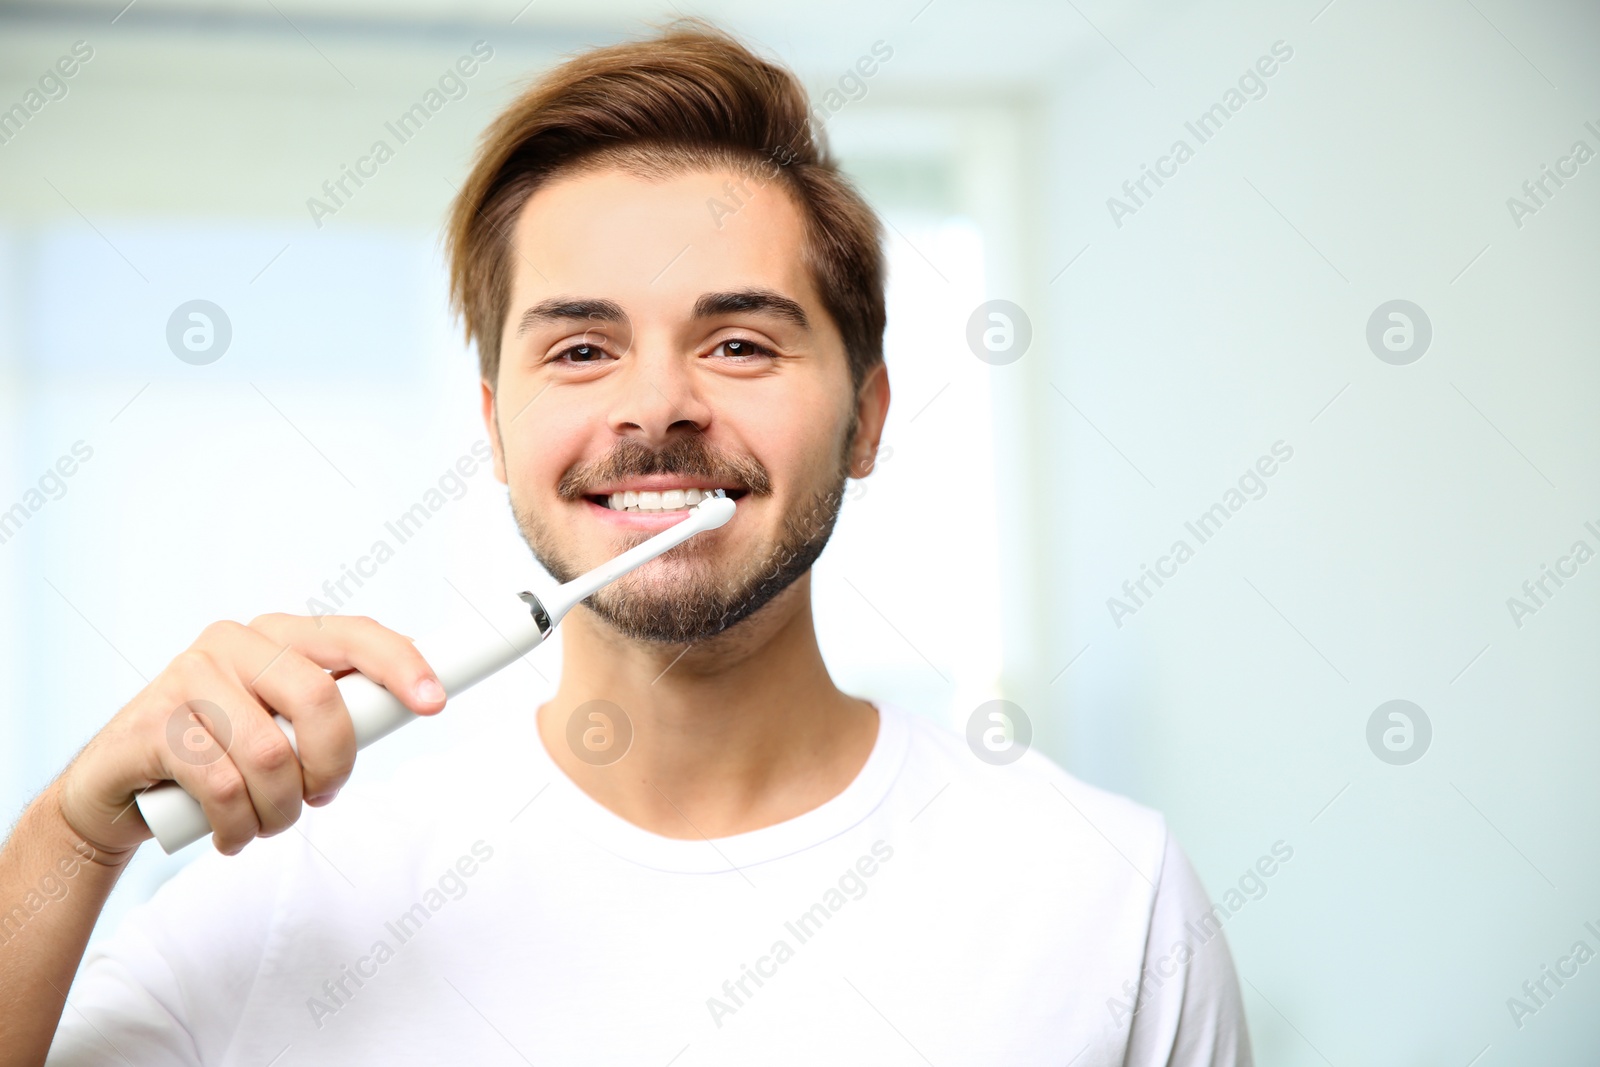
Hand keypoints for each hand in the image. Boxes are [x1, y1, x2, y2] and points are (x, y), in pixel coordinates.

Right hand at [54, 614, 445, 856]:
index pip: (352, 634)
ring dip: (279, 810)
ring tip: (265, 823)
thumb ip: (334, 713)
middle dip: (332, 766)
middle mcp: (233, 642)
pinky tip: (229, 834)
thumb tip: (417, 701)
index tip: (434, 704)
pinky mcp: (151, 723)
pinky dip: (236, 827)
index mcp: (277, 635)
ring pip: (271, 755)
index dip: (400, 665)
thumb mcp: (283, 726)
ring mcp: (187, 676)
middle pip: (318, 700)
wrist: (120, 788)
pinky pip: (219, 787)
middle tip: (319, 797)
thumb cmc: (221, 755)